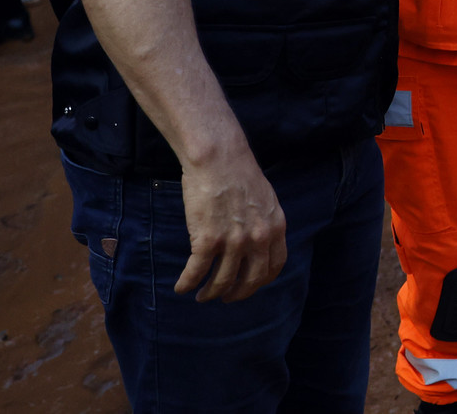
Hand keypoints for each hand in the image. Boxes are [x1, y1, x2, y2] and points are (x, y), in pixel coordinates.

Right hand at [174, 144, 286, 302]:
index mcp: (275, 227)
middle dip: (237, 294)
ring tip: (202, 296)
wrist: (219, 158)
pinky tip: (182, 287)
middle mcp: (258, 238)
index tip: (248, 286)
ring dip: (210, 293)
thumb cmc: (239, 173)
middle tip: (225, 298)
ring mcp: (233, 241)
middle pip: (250, 280)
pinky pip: (196, 271)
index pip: (274, 267)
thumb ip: (263, 223)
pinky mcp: (207, 239)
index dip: (260, 281)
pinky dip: (187, 284)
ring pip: (222, 281)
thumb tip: (256, 243)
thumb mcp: (265, 200)